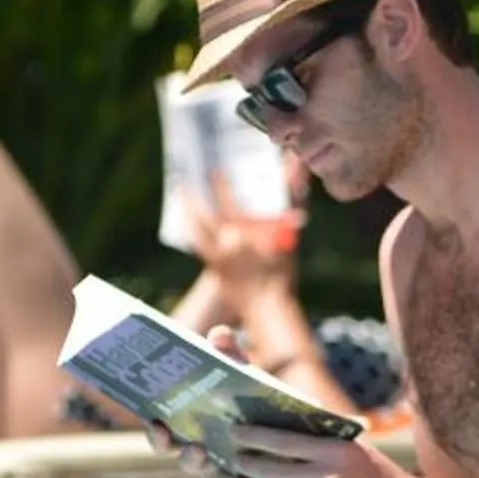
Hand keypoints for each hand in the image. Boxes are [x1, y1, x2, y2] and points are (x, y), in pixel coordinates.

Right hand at [143, 328, 258, 477]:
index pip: (159, 429)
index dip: (154, 430)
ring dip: (197, 465)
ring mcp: (210, 464)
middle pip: (171, 452)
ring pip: (199, 471)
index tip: (155, 421)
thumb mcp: (237, 369)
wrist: (278, 416)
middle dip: (167, 446)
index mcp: (182, 422)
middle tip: (172, 437)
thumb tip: (219, 334)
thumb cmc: (245, 390)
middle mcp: (189, 445)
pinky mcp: (234, 475)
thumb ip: (228, 353)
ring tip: (201, 452)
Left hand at [181, 158, 306, 304]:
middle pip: (202, 215)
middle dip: (192, 198)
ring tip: (183, 202)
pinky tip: (192, 228)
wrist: (268, 306)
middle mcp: (224, 243)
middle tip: (183, 183)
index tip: (214, 171)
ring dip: (188, 215)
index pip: (226, 200)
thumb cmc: (281, 272)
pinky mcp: (215, 272)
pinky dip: (195, 234)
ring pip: (195, 232)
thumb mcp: (286, 241)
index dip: (220, 184)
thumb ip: (288, 216)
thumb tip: (296, 194)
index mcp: (241, 232)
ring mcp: (216, 259)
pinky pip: (200, 248)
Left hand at [226, 424, 420, 477]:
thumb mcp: (356, 450)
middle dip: (248, 463)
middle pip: (269, 470)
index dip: (254, 436)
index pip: (281, 441)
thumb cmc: (380, 476)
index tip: (236, 432)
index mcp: (334, 452)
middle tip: (238, 457)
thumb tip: (285, 427)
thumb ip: (324, 440)